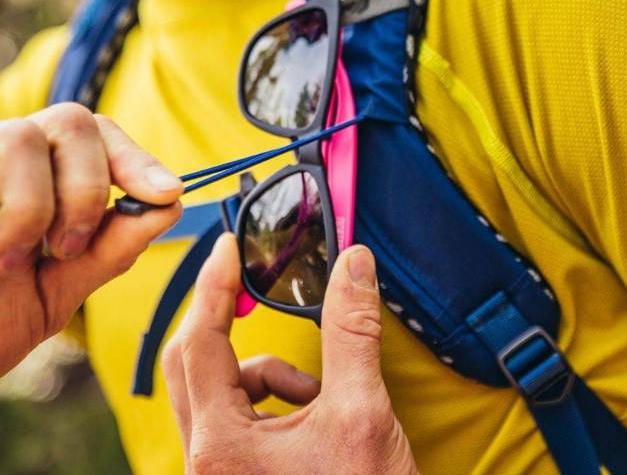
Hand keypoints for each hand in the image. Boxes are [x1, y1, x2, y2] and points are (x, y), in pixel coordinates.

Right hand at [0, 104, 182, 374]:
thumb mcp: (63, 286)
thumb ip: (114, 246)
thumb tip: (172, 206)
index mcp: (46, 172)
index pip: (102, 134)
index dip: (137, 160)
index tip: (168, 193)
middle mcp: (12, 153)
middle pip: (74, 121)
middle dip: (88, 187)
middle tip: (70, 247)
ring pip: (24, 138)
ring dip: (35, 206)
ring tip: (14, 258)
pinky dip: (5, 216)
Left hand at [163, 234, 417, 474]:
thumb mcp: (361, 413)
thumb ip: (352, 331)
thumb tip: (354, 264)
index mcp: (222, 447)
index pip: (201, 342)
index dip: (213, 285)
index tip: (227, 246)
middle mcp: (207, 460)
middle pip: (192, 362)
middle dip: (222, 317)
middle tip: (244, 280)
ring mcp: (220, 469)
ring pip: (222, 389)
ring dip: (267, 371)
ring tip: (317, 393)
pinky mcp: (238, 472)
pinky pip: (240, 413)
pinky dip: (275, 397)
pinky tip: (314, 416)